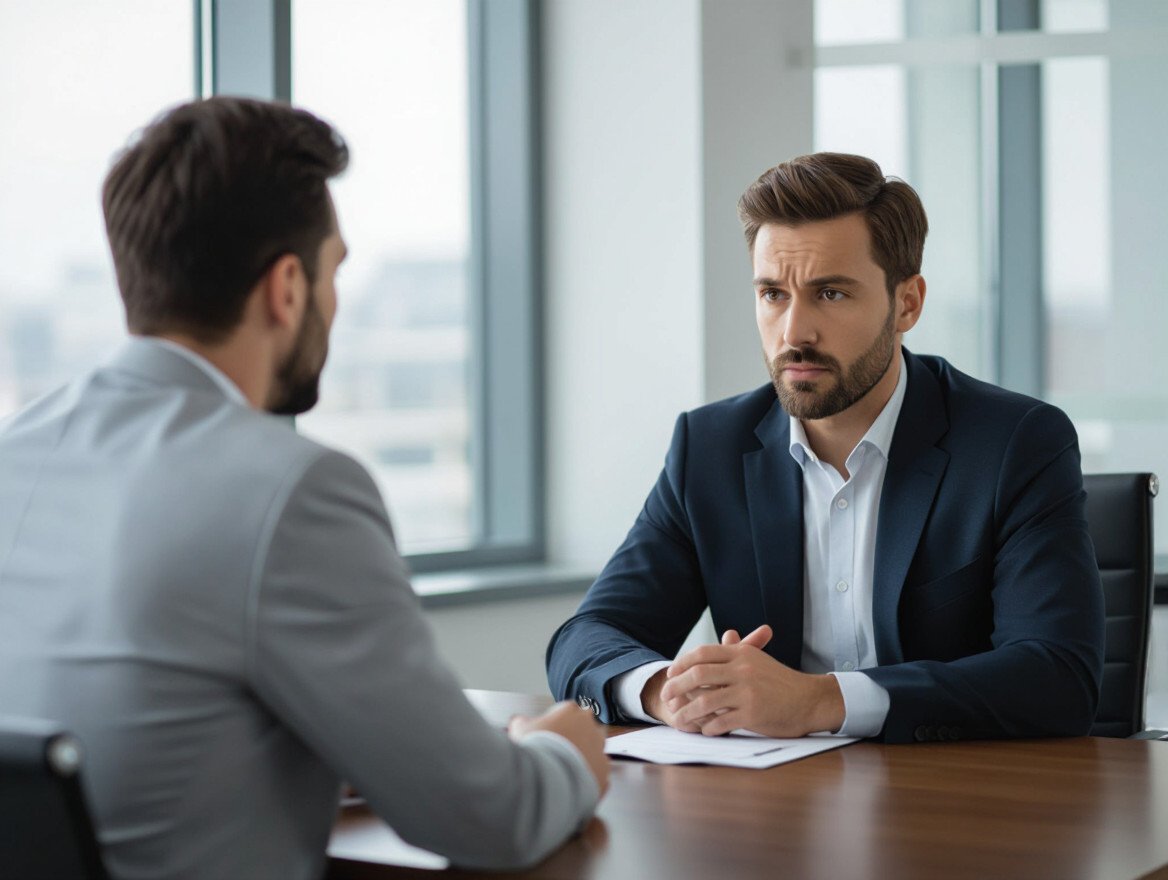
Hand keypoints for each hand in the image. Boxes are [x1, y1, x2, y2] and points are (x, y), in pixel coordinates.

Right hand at [509, 702, 609, 794]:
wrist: (549, 777)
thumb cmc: (536, 750)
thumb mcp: (520, 728)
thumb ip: (522, 721)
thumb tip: (519, 721)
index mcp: (570, 710)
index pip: (566, 711)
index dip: (555, 722)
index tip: (548, 733)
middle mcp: (589, 725)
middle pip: (584, 726)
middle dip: (573, 735)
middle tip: (558, 748)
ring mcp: (599, 747)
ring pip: (594, 748)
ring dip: (583, 754)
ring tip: (565, 766)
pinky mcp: (604, 769)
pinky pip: (597, 770)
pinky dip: (587, 774)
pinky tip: (573, 779)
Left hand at [659, 624, 844, 736]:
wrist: (809, 700)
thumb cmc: (781, 681)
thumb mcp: (760, 660)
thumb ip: (739, 649)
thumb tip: (726, 635)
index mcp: (741, 654)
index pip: (702, 653)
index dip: (681, 663)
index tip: (670, 674)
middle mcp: (742, 670)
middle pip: (697, 675)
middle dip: (676, 687)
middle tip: (665, 697)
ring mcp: (747, 692)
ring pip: (704, 702)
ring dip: (686, 713)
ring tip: (678, 720)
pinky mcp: (752, 714)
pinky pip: (721, 722)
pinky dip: (708, 728)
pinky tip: (704, 731)